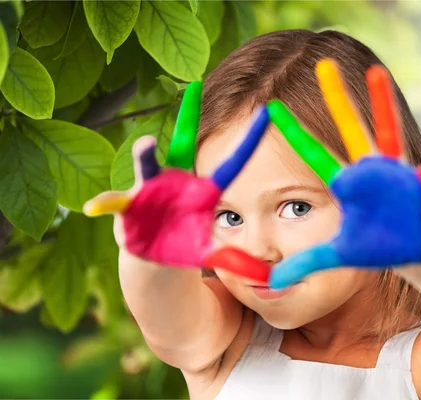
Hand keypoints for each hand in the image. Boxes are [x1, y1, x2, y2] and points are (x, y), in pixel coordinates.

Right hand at [84, 82, 270, 282]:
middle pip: (181, 147)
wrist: (154, 258)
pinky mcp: (127, 208)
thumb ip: (235, 261)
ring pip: (146, 169)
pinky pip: (115, 204)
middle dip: (187, 118)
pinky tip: (97, 205)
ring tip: (145, 145)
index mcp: (201, 191)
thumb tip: (266, 278)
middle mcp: (175, 182)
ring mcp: (149, 191)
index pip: (230, 165)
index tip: (266, 112)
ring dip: (145, 158)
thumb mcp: (211, 254)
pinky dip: (107, 204)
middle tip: (192, 88)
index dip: (247, 142)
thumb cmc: (185, 247)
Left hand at [267, 60, 420, 288]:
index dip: (294, 133)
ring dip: (383, 106)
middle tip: (322, 64)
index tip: (271, 107)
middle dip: (337, 99)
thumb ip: (305, 264)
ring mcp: (393, 174)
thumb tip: (270, 283)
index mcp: (346, 184)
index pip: (313, 154)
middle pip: (348, 129)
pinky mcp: (418, 186)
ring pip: (387, 134)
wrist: (411, 255)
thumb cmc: (375, 249)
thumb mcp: (337, 256)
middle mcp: (368, 171)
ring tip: (377, 75)